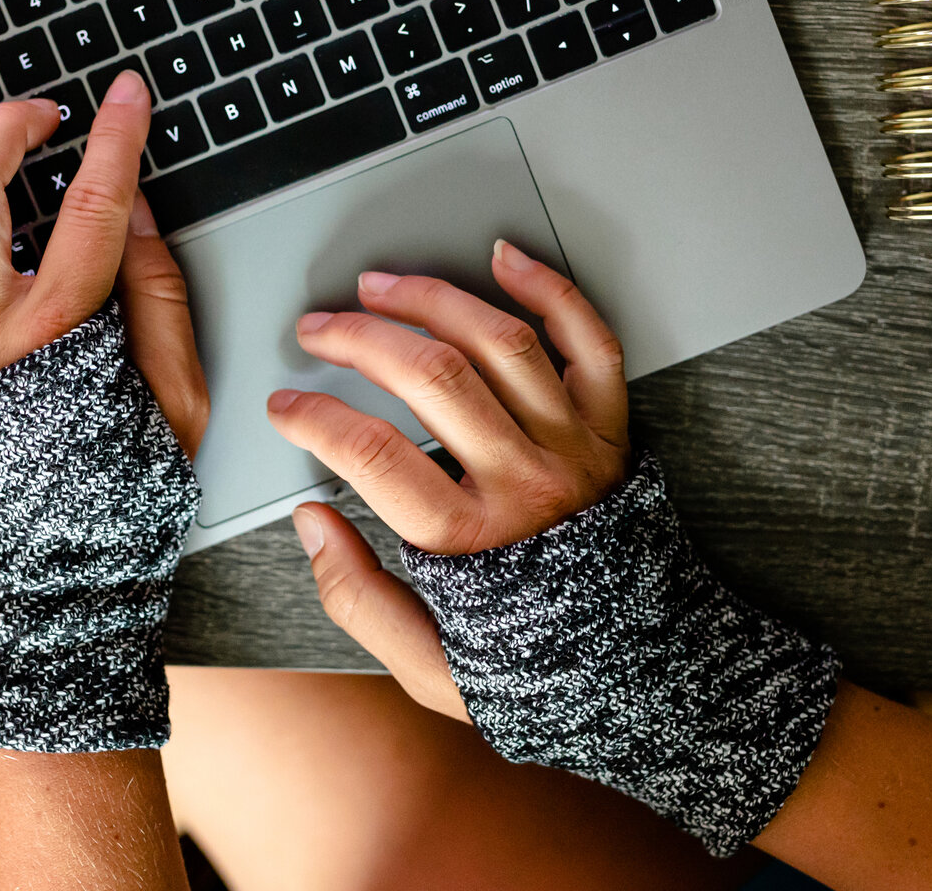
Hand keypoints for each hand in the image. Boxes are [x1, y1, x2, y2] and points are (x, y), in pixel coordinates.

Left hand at [0, 72, 206, 456]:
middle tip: (41, 115)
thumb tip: (133, 209)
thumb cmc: (116, 488)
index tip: (125, 98)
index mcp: (58, 341)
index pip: (92, 210)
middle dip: (6, 127)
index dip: (115, 141)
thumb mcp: (176, 396)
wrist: (44, 570)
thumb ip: (158, 295)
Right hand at [267, 241, 629, 717]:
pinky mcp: (610, 429)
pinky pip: (587, 340)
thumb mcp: (431, 665)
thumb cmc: (540, 668)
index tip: (285, 405)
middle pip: (431, 378)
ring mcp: (574, 446)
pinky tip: (504, 260)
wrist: (646, 671)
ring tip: (381, 287)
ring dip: (432, 301)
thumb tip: (311, 524)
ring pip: (498, 342)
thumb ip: (359, 597)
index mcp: (475, 540)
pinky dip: (549, 290)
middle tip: (318, 328)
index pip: (374, 457)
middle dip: (360, 339)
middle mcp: (526, 480)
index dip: (315, 421)